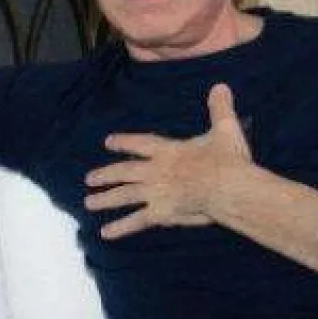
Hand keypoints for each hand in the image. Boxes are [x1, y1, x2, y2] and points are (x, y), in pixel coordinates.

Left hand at [84, 83, 253, 238]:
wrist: (229, 187)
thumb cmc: (228, 159)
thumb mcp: (225, 128)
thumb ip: (220, 108)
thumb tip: (220, 86)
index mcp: (168, 150)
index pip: (140, 143)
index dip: (123, 142)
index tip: (108, 142)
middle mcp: (156, 170)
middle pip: (124, 171)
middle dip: (105, 175)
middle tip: (88, 180)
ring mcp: (155, 192)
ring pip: (124, 195)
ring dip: (105, 199)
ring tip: (88, 203)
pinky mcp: (161, 213)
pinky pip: (137, 221)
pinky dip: (120, 227)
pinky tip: (105, 233)